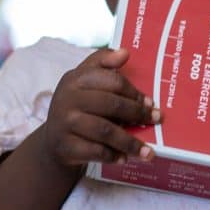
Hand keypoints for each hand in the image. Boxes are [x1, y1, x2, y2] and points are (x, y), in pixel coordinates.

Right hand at [43, 48, 158, 168]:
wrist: (53, 139)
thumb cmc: (77, 105)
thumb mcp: (84, 79)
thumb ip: (103, 62)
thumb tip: (125, 52)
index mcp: (76, 79)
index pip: (111, 81)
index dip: (134, 92)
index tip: (150, 102)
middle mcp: (68, 99)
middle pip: (112, 105)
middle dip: (138, 114)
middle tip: (156, 120)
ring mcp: (65, 123)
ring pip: (106, 131)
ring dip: (131, 142)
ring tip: (148, 151)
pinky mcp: (65, 146)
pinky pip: (96, 151)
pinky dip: (114, 156)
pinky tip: (125, 157)